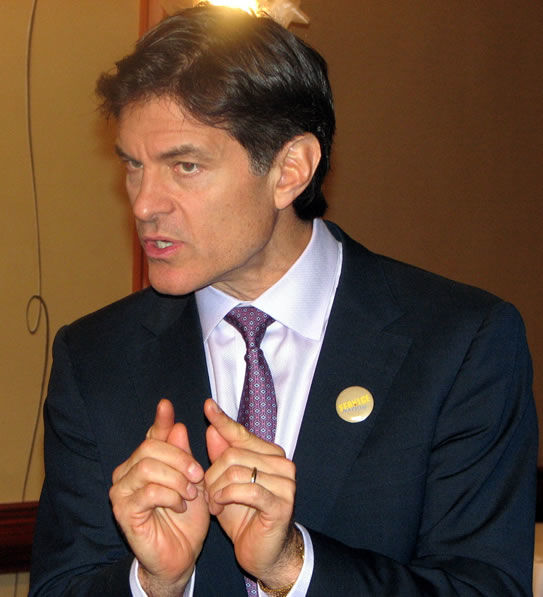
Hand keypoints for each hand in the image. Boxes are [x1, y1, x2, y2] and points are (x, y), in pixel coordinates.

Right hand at [109, 399, 209, 595]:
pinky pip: (148, 491)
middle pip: (150, 447)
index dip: (160, 420)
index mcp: (145, 461)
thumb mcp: (192, 481)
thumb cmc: (187, 517)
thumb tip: (177, 425)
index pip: (152, 435)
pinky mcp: (123, 510)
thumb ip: (183, 454)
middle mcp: (127, 472)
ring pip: (148, 467)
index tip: (167, 405)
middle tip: (199, 475)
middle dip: (180, 458)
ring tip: (191, 493)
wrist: (181, 555)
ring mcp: (121, 491)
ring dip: (177, 478)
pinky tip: (181, 505)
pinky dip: (170, 495)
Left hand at [204, 399, 301, 587]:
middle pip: (233, 454)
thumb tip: (212, 427)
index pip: (242, 433)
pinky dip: (226, 497)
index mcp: (270, 454)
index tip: (207, 406)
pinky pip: (246, 490)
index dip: (223, 421)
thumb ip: (221, 455)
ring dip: (216, 489)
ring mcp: (285, 483)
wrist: (263, 553)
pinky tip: (219, 506)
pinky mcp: (282, 503)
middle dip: (211, 474)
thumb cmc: (243, 516)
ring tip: (213, 503)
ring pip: (236, 471)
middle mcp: (282, 464)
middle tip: (206, 494)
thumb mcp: (226, 483)